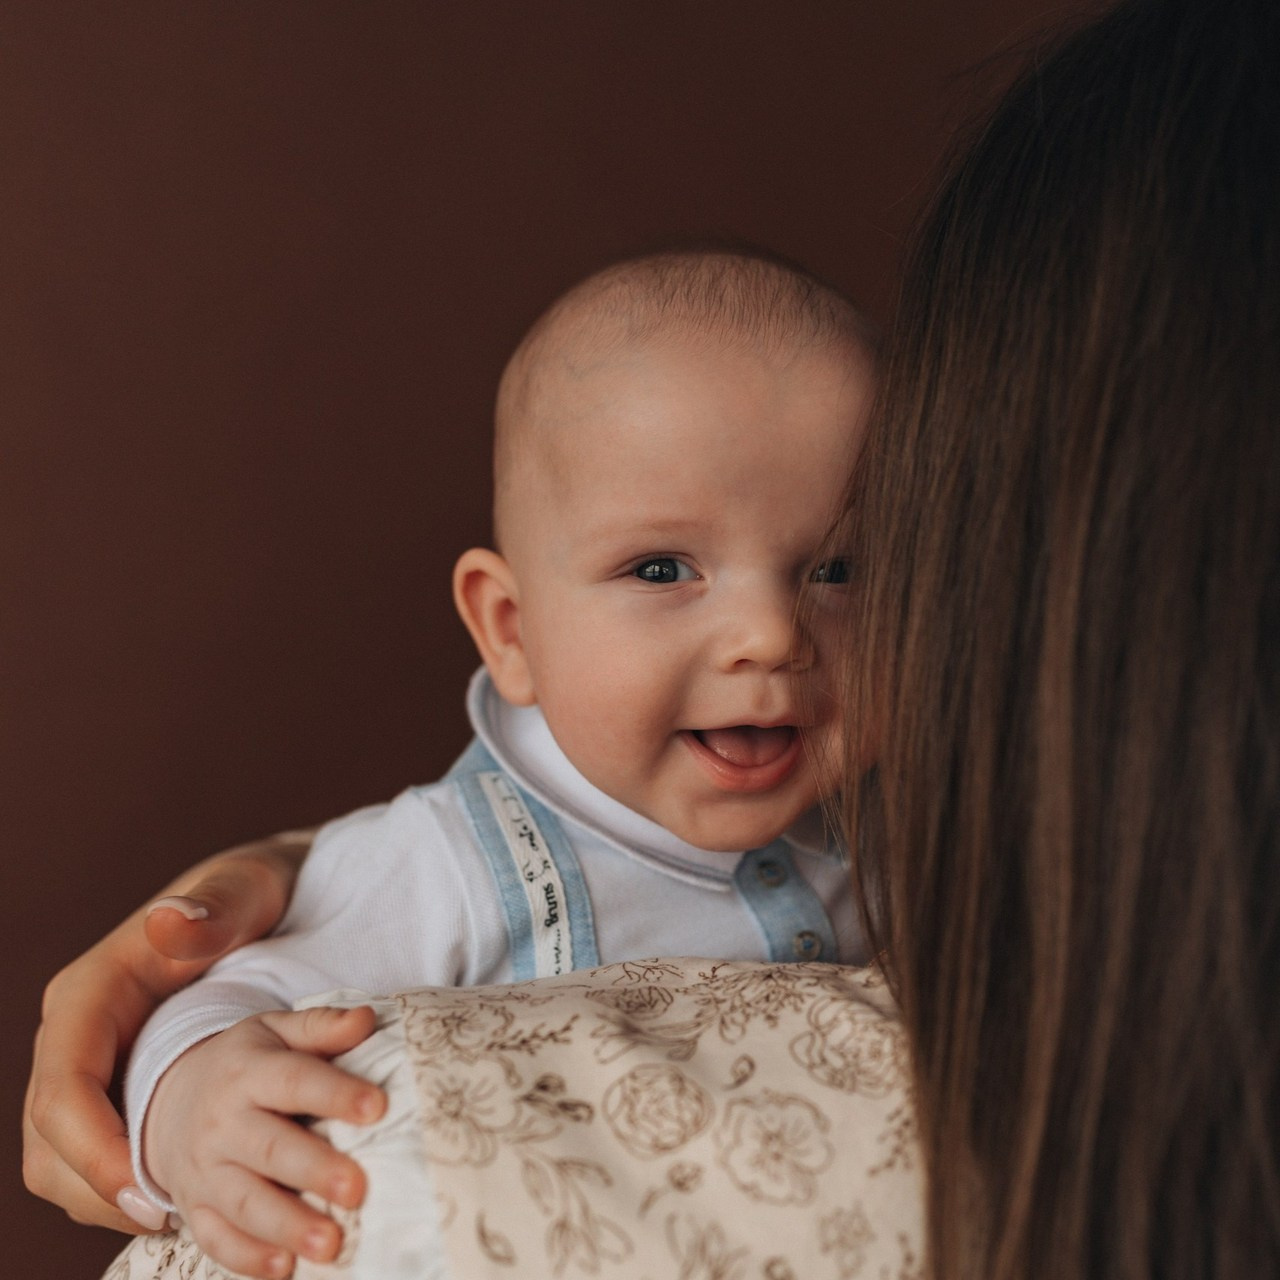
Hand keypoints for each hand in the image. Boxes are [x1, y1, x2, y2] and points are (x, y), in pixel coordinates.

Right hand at [22, 830, 312, 1232]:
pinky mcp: (118, 1078)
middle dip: (94, 1184)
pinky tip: (176, 1194)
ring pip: (62, 1152)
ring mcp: (93, 1058)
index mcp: (93, 990)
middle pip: (50, 1132)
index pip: (62, 1085)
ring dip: (103, 1194)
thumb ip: (212, 910)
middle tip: (161, 1217)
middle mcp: (78, 1029)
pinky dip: (122, 1180)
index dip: (91, 1147)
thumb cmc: (251, 891)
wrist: (267, 891)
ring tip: (169, 1216)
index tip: (141, 1188)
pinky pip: (95, 1147)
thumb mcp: (242, 891)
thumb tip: (170, 922)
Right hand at [144, 1006, 385, 1279]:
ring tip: (332, 1243)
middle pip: (270, 1149)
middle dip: (314, 1170)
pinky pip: (216, 1238)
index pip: (295, 1081)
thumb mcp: (274, 1030)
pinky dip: (247, 1258)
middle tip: (357, 1188)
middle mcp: (223, 1123)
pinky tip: (284, 1267)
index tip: (378, 1107)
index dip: (336, 1093)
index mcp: (248, 1072)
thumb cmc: (244, 1062)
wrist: (168, 1096)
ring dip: (288, 1226)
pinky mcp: (194, 1208)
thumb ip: (321, 1026)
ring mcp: (205, 1171)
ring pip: (245, 1202)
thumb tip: (366, 1020)